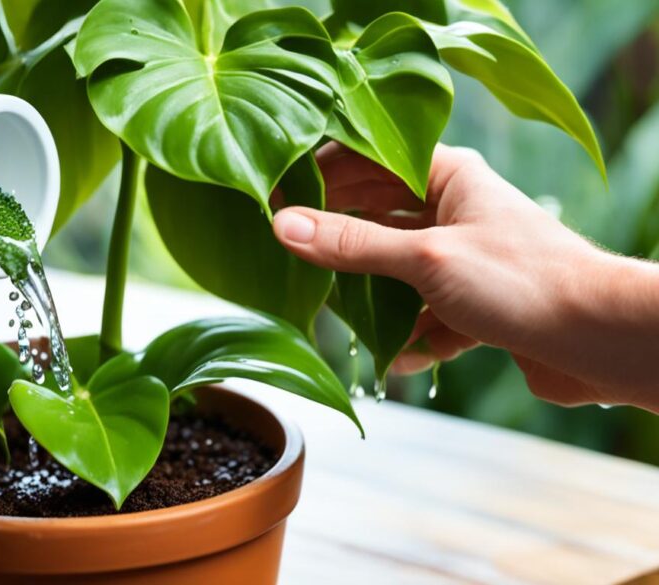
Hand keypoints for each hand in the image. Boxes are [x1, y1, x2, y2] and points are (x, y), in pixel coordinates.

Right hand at [273, 143, 658, 410]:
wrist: (601, 339)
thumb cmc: (523, 281)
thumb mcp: (425, 257)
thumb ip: (353, 244)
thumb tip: (284, 225)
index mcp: (448, 176)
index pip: (369, 158)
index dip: (322, 174)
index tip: (275, 194)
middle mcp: (455, 211)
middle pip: (377, 216)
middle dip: (338, 240)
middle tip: (288, 256)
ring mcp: (465, 260)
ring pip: (397, 272)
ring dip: (371, 296)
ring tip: (333, 313)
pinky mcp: (476, 305)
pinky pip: (426, 316)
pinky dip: (410, 337)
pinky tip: (396, 359)